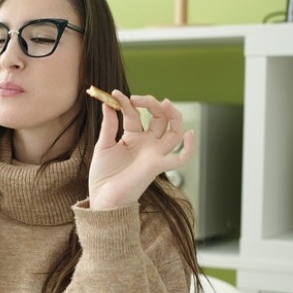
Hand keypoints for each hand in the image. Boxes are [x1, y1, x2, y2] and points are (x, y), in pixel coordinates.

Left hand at [88, 90, 194, 209]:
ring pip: (174, 131)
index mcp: (133, 137)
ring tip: (165, 102)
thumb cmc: (103, 175)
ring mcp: (154, 153)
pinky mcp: (158, 165)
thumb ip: (109, 125)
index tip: (114, 94)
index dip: (126, 103)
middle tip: (137, 98)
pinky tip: (190, 134)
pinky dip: (189, 148)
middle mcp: (147, 143)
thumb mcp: (103, 146)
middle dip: (152, 104)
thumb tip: (108, 104)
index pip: (135, 114)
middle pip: (159, 118)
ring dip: (173, 115)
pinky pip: (180, 159)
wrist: (103, 198)